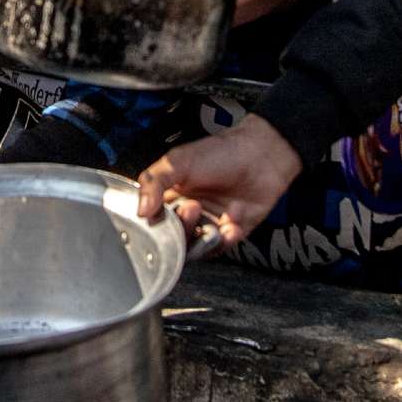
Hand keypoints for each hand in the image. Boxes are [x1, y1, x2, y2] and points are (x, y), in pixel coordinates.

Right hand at [134, 114, 302, 245]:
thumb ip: (154, 183)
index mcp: (170, 197)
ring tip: (214, 221)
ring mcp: (210, 224)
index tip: (162, 217)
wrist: (260, 155)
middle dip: (182, 229)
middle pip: (175, 238)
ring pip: (196, 249)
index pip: (155, 222)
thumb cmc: (218, 153)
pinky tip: (232, 225)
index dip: (157, 224)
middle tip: (193, 208)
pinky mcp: (232, 233)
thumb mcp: (177, 162)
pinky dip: (225, 240)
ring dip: (203, 239)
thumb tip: (141, 212)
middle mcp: (189, 214)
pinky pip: (222, 248)